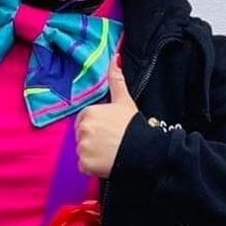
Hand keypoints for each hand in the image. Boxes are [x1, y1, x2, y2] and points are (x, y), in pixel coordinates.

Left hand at [75, 54, 138, 177]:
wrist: (144, 151)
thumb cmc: (133, 126)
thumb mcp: (124, 101)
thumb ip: (116, 80)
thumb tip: (115, 57)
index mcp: (88, 113)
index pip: (85, 122)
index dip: (98, 127)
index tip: (111, 131)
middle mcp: (82, 129)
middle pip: (82, 136)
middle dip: (94, 140)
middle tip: (112, 142)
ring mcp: (82, 148)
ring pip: (83, 152)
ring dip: (94, 154)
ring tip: (111, 152)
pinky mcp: (85, 164)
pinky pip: (84, 166)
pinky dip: (93, 167)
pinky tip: (107, 162)